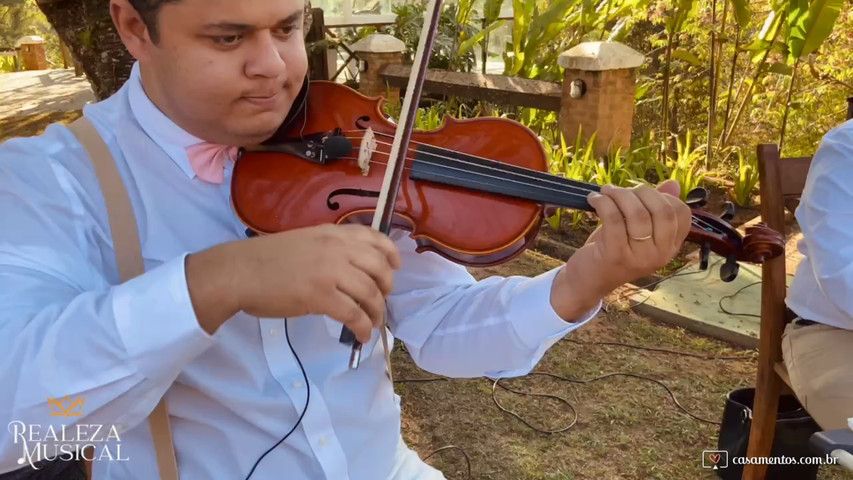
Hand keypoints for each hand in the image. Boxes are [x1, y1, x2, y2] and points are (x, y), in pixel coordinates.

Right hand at [186, 224, 400, 341]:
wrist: (239, 272)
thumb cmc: (265, 260)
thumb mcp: (304, 242)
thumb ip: (329, 250)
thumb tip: (350, 271)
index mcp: (332, 233)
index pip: (374, 238)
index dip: (390, 254)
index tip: (394, 268)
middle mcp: (337, 249)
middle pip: (379, 269)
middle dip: (386, 288)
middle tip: (381, 301)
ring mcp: (330, 272)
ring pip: (370, 294)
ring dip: (377, 312)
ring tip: (374, 323)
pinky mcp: (321, 296)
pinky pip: (354, 314)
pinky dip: (363, 326)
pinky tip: (361, 334)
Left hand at [550, 180, 691, 319]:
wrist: (587, 281)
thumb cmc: (613, 250)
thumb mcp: (636, 229)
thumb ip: (654, 207)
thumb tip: (674, 184)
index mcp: (670, 247)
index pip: (681, 213)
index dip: (662, 196)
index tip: (640, 194)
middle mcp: (660, 255)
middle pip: (661, 210)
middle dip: (640, 191)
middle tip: (619, 190)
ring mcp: (640, 257)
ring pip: (637, 213)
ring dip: (618, 194)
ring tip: (605, 191)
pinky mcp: (616, 256)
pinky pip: (613, 219)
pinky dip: (603, 202)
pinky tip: (593, 199)